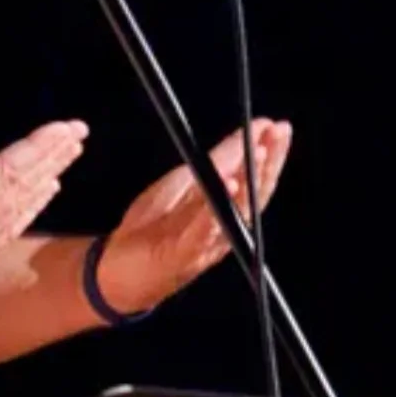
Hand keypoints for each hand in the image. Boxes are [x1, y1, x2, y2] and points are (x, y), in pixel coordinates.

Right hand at [0, 119, 88, 309]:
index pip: (10, 171)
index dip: (40, 146)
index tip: (68, 127)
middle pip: (24, 189)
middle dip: (53, 158)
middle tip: (79, 133)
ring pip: (20, 211)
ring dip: (45, 182)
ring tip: (66, 160)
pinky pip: (8, 231)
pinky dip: (28, 210)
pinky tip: (36, 199)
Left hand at [94, 118, 292, 314]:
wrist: (117, 271)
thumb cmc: (152, 228)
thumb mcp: (183, 186)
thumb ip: (214, 165)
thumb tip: (242, 135)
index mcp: (225, 212)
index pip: (256, 180)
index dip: (270, 153)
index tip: (278, 125)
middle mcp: (223, 230)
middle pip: (255, 195)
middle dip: (268, 161)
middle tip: (278, 132)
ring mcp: (205, 244)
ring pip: (235, 214)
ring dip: (249, 182)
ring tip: (259, 152)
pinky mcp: (181, 255)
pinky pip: (202, 232)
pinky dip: (215, 209)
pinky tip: (227, 186)